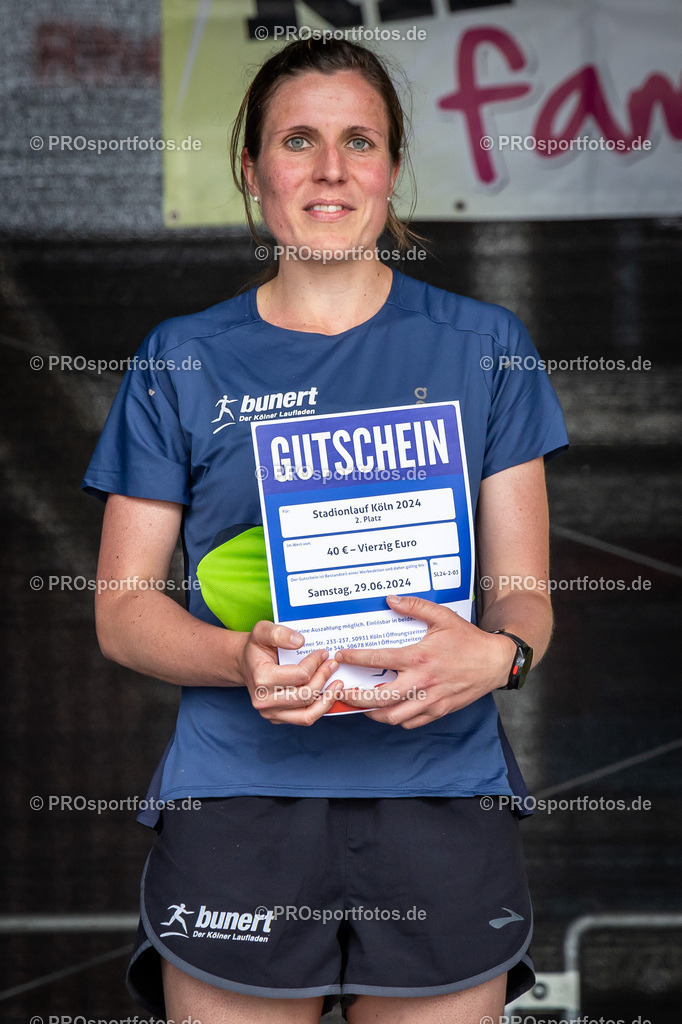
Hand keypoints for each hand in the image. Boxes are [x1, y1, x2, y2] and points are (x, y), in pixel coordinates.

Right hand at [239, 620, 341, 724]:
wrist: (246, 664)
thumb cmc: (256, 648)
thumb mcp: (262, 631)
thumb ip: (278, 633)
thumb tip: (300, 642)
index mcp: (262, 679)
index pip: (300, 675)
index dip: (316, 663)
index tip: (323, 652)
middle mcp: (264, 701)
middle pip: (306, 695)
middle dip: (324, 677)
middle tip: (333, 664)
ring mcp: (271, 713)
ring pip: (307, 714)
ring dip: (327, 698)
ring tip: (338, 684)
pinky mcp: (279, 718)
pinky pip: (305, 719)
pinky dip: (320, 708)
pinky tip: (329, 694)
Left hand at [334, 594, 515, 728]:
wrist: (495, 663)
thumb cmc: (468, 640)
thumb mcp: (442, 617)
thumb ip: (415, 607)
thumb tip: (390, 600)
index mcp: (419, 658)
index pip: (379, 659)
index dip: (355, 658)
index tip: (341, 655)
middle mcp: (422, 682)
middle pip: (379, 698)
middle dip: (354, 698)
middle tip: (340, 692)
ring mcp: (430, 700)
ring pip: (392, 717)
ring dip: (372, 712)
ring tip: (361, 704)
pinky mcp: (438, 711)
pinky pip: (410, 722)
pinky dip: (395, 718)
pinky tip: (388, 709)